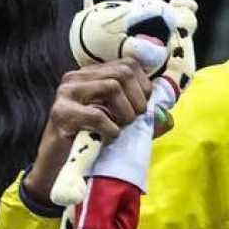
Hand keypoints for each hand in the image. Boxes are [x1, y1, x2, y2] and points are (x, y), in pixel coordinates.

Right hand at [26, 56, 156, 201]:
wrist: (60, 164)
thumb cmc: (94, 141)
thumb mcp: (124, 123)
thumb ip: (144, 115)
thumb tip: (168, 115)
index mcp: (93, 75)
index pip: (129, 64)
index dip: (145, 86)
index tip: (142, 108)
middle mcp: (77, 77)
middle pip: (123, 72)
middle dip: (137, 100)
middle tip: (132, 121)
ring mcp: (66, 92)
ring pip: (112, 86)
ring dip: (125, 113)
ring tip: (119, 128)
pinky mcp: (60, 112)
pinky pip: (98, 115)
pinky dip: (111, 130)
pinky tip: (107, 137)